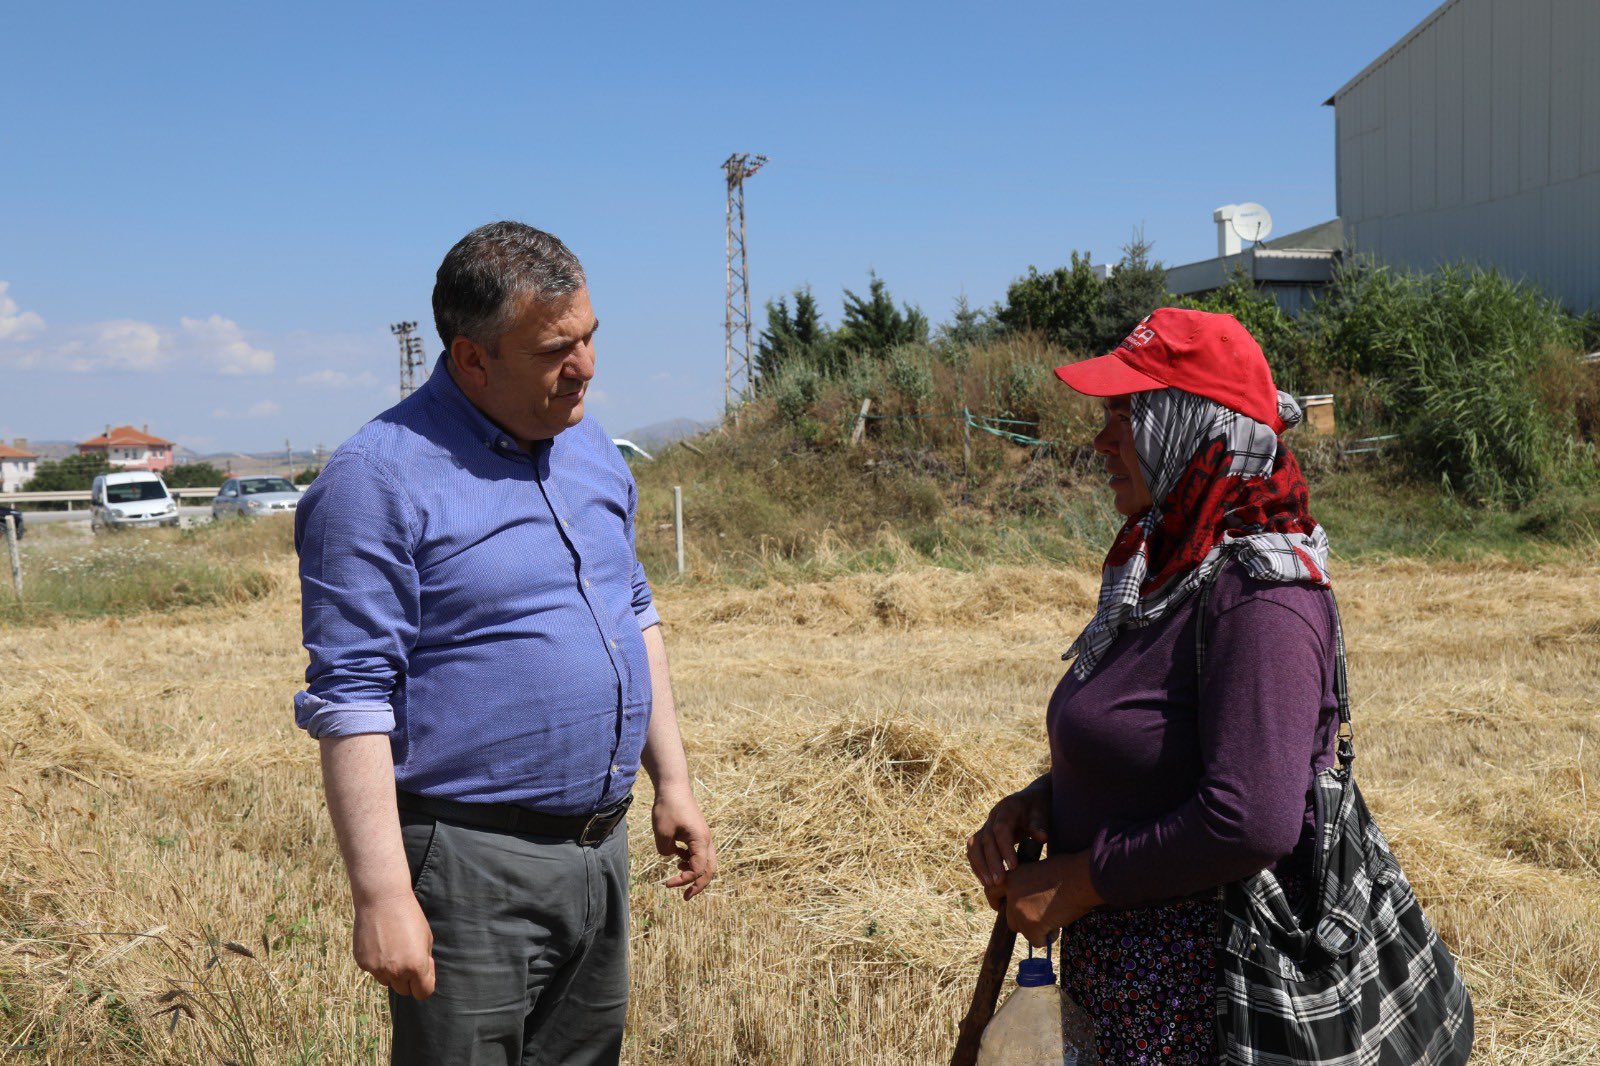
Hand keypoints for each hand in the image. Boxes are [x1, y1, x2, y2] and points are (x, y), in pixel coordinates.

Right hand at [352, 892, 434, 998]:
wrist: (382, 899)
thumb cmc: (409, 915)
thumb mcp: (426, 937)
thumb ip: (424, 961)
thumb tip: (420, 976)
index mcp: (416, 966)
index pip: (423, 993)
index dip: (425, 982)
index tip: (425, 968)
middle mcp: (396, 971)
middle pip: (404, 990)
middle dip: (408, 979)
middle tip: (408, 957)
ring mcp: (377, 968)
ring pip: (386, 981)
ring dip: (391, 971)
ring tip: (392, 947)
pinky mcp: (362, 963)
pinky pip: (373, 970)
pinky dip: (377, 962)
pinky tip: (379, 942)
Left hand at [652, 786, 715, 899]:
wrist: (673, 786)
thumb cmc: (668, 807)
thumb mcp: (662, 833)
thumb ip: (665, 851)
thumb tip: (670, 856)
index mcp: (700, 841)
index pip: (698, 869)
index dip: (684, 880)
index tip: (667, 883)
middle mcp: (706, 840)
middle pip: (709, 869)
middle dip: (699, 885)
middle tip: (686, 898)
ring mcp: (703, 836)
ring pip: (706, 861)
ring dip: (695, 873)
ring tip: (678, 878)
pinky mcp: (697, 833)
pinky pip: (699, 853)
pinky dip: (691, 861)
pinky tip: (678, 860)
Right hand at [967, 786, 1050, 907]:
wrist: (1030, 799)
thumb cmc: (1038, 808)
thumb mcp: (1042, 813)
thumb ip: (1040, 825)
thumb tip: (1042, 837)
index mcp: (1007, 808)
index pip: (1001, 829)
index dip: (1005, 848)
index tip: (1013, 867)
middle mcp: (992, 816)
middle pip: (985, 839)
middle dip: (991, 862)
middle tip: (999, 881)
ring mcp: (986, 825)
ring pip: (974, 845)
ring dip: (980, 865)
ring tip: (990, 884)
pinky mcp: (983, 835)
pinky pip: (973, 850)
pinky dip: (977, 865)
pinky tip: (985, 881)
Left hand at [1004, 852, 1101, 947]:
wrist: (1081, 878)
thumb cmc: (1068, 870)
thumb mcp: (1039, 869)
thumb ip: (1027, 884)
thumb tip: (1029, 898)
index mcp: (1012, 877)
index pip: (991, 892)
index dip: (995, 902)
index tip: (999, 908)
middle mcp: (1011, 894)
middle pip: (1010, 919)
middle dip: (1025, 922)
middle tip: (1043, 917)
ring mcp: (1019, 910)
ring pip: (1023, 931)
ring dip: (1037, 929)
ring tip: (1055, 917)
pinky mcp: (1031, 925)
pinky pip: (1037, 941)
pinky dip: (1048, 937)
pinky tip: (1058, 924)